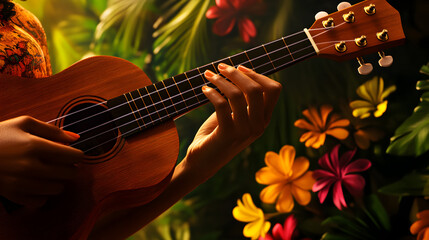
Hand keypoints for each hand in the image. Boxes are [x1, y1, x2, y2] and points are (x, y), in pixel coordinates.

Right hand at [0, 116, 83, 207]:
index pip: (73, 156)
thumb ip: (52, 130)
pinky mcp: (14, 196)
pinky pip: (41, 201)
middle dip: (70, 167)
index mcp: (35, 145)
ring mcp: (22, 183)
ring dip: (58, 180)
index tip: (71, 153)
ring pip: (58, 188)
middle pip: (69, 173)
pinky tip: (38, 184)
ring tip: (49, 172)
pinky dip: (43, 194)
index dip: (76, 154)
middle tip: (61, 162)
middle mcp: (31, 166)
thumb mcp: (24, 123)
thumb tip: (75, 138)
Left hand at [184, 63, 281, 179]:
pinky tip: (204, 90)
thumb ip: (242, 98)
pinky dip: (212, 92)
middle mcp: (258, 126)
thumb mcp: (234, 114)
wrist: (203, 162)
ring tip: (208, 76)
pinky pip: (221, 104)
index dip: (257, 74)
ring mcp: (244, 131)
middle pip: (256, 89)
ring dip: (220, 80)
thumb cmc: (217, 133)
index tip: (239, 67)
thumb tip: (240, 71)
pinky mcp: (227, 134)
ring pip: (236, 95)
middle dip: (237, 73)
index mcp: (264, 119)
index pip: (274, 89)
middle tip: (220, 67)